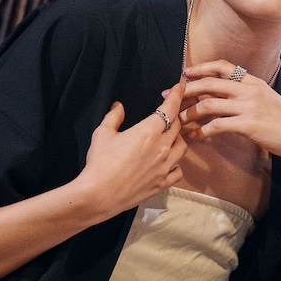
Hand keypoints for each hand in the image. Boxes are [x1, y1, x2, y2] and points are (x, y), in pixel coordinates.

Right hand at [78, 80, 187, 218]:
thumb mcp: (102, 133)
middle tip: (170, 112)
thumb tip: (119, 106)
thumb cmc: (100, 162)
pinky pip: (178, 170)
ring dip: (178, 138)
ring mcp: (165, 166)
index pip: (170, 107)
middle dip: (175, 115)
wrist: (98, 195)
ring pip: (182, 146)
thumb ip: (113, 117)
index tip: (181, 85)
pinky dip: (176, 163)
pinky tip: (169, 162)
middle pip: (178, 125)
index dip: (177, 94)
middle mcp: (162, 147)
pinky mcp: (163, 183)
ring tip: (169, 136)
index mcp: (149, 131)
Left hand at [180, 61, 280, 162]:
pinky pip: (216, 126)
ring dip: (189, 113)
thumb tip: (227, 97)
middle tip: (169, 96)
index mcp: (253, 81)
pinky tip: (195, 136)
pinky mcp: (248, 125)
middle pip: (209, 83)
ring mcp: (248, 106)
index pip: (222, 66)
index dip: (201, 68)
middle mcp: (249, 89)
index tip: (185, 73)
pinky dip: (201, 131)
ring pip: (208, 105)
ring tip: (178, 121)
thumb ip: (248, 94)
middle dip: (186, 89)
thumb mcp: (268, 99)